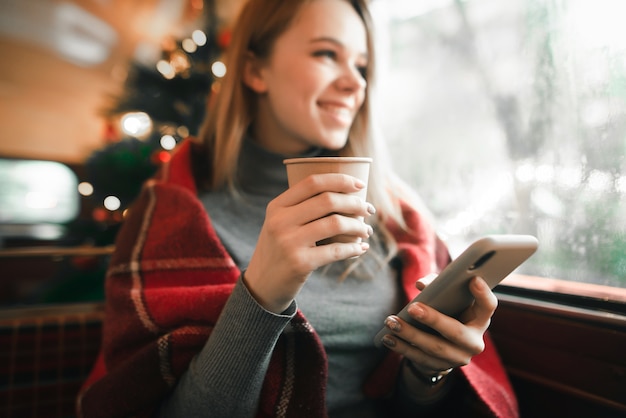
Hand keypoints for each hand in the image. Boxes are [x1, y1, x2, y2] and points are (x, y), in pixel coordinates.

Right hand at [245, 173, 374, 312]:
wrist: (262, 285)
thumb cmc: (279, 249)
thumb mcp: (279, 223)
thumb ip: (300, 208)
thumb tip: (344, 194)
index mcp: (277, 206)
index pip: (312, 183)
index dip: (340, 180)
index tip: (360, 185)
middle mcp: (280, 221)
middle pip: (328, 201)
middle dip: (355, 203)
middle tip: (368, 210)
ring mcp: (289, 242)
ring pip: (335, 224)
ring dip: (358, 226)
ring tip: (366, 230)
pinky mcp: (300, 263)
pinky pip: (336, 250)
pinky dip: (354, 248)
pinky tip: (362, 248)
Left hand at [381, 276, 496, 376]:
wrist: (446, 345)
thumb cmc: (448, 311)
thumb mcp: (448, 298)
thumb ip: (438, 286)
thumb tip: (421, 285)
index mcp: (480, 319)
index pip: (488, 306)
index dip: (483, 294)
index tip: (473, 279)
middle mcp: (474, 341)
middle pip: (456, 332)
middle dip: (433, 320)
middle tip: (413, 307)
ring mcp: (459, 357)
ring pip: (434, 347)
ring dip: (410, 334)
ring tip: (391, 322)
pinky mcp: (442, 367)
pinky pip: (420, 358)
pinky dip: (402, 347)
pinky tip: (388, 338)